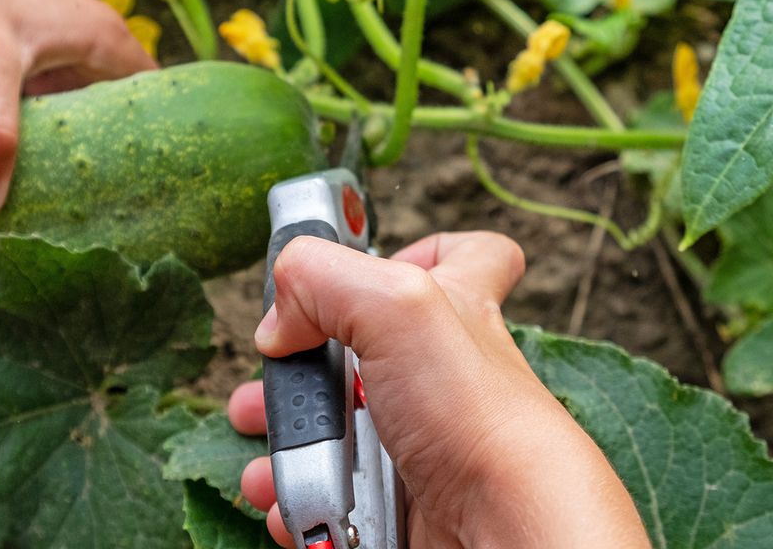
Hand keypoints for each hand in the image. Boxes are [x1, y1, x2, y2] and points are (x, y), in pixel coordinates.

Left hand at [0, 0, 156, 219]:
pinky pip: (11, 118)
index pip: (154, 106)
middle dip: (98, 170)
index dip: (157, 153)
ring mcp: (28, 56)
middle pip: (104, 122)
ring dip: (48, 163)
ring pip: (54, 123)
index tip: (147, 208)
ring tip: (46, 222)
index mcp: (100, 39)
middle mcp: (73, 47)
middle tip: (92, 229)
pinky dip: (7, 149)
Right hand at [228, 232, 649, 547]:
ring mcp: (424, 446)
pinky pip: (336, 500)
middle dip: (301, 367)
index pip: (469, 258)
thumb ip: (323, 278)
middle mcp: (443, 379)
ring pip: (338, 433)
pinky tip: (288, 500)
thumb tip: (278, 316)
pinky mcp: (404, 506)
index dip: (424, 251)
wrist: (507, 533)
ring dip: (288, 439)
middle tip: (276, 375)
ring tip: (265, 445)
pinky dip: (301, 501)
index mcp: (455, 314)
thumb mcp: (397, 304)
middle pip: (363, 354)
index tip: (374, 265)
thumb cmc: (481, 419)